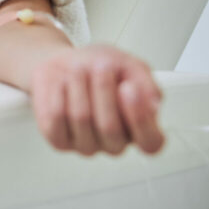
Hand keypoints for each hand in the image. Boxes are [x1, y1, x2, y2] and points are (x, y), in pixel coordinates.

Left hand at [29, 44, 164, 155]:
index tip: (129, 87)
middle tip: (101, 65)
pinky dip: (59, 93)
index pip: (150, 142)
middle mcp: (116, 143)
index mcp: (141, 130)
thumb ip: (145, 82)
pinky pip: (57, 118)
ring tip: (79, 69)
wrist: (64, 64)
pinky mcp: (60, 140)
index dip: (140, 118)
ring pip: (82, 119)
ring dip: (79, 85)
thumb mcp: (130, 64)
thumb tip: (152, 102)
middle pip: (110, 128)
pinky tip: (63, 83)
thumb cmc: (99, 67)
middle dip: (103, 89)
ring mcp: (87, 145)